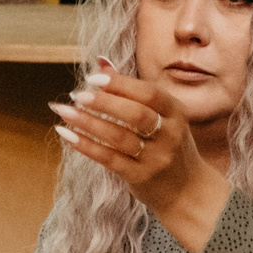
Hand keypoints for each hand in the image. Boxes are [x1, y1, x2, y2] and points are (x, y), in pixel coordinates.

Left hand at [49, 61, 230, 251]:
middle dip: (104, 103)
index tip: (93, 78)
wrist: (187, 189)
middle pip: (136, 115)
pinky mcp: (141, 177)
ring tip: (65, 112)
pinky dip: (87, 146)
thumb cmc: (167, 143)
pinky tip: (68, 135)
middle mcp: (169, 134)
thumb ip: (131, 90)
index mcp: (175, 112)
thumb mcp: (160, 115)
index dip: (121, 84)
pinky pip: (110, 159)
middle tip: (78, 95)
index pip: (149, 94)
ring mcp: (156, 158)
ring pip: (120, 138)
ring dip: (89, 124)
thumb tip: (100, 62)